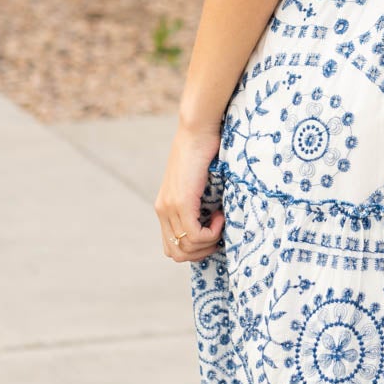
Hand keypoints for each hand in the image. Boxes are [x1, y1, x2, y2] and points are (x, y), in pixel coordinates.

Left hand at [155, 121, 224, 260]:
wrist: (198, 130)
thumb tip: (213, 222)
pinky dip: (212, 232)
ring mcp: (169, 207)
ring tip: (220, 219)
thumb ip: (198, 203)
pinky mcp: (181, 202)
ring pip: (187, 247)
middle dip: (201, 252)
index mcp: (164, 207)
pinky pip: (195, 235)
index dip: (194, 249)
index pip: (171, 248)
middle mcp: (162, 210)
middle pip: (177, 254)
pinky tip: (220, 214)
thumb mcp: (198, 184)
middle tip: (218, 233)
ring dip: (209, 241)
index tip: (212, 232)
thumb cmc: (205, 152)